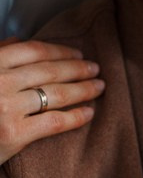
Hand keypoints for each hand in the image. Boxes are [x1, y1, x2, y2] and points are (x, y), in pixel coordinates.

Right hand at [0, 37, 103, 163]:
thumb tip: (18, 42)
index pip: (33, 51)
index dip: (59, 51)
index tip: (76, 53)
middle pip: (49, 71)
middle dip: (77, 69)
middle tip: (95, 69)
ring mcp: (7, 108)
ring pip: (56, 94)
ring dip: (83, 89)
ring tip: (98, 87)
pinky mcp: (14, 134)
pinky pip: (54, 122)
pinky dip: (76, 116)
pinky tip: (89, 112)